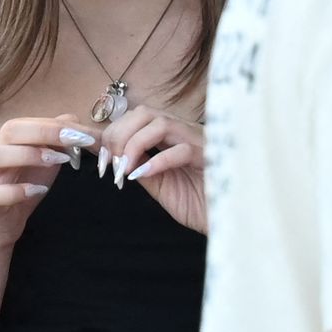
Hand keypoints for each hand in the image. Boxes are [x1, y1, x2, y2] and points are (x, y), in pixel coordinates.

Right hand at [0, 117, 84, 252]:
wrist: (1, 220)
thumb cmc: (23, 183)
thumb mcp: (46, 159)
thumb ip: (59, 140)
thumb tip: (77, 123)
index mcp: (13, 138)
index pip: (37, 123)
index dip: (65, 127)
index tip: (91, 137)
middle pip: (11, 129)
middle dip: (45, 131)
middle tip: (75, 141)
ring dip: (27, 155)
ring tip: (56, 161)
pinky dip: (14, 191)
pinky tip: (37, 191)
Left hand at [92, 102, 207, 231]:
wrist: (231, 219)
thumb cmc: (199, 202)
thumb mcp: (161, 185)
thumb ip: (140, 168)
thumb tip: (112, 157)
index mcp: (171, 136)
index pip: (136, 117)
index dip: (113, 133)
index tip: (100, 158)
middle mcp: (184, 131)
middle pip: (144, 113)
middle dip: (119, 135)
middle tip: (112, 165)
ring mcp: (198, 140)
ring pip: (160, 123)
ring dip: (134, 144)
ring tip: (126, 170)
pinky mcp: (211, 156)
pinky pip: (181, 149)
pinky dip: (157, 161)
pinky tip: (143, 176)